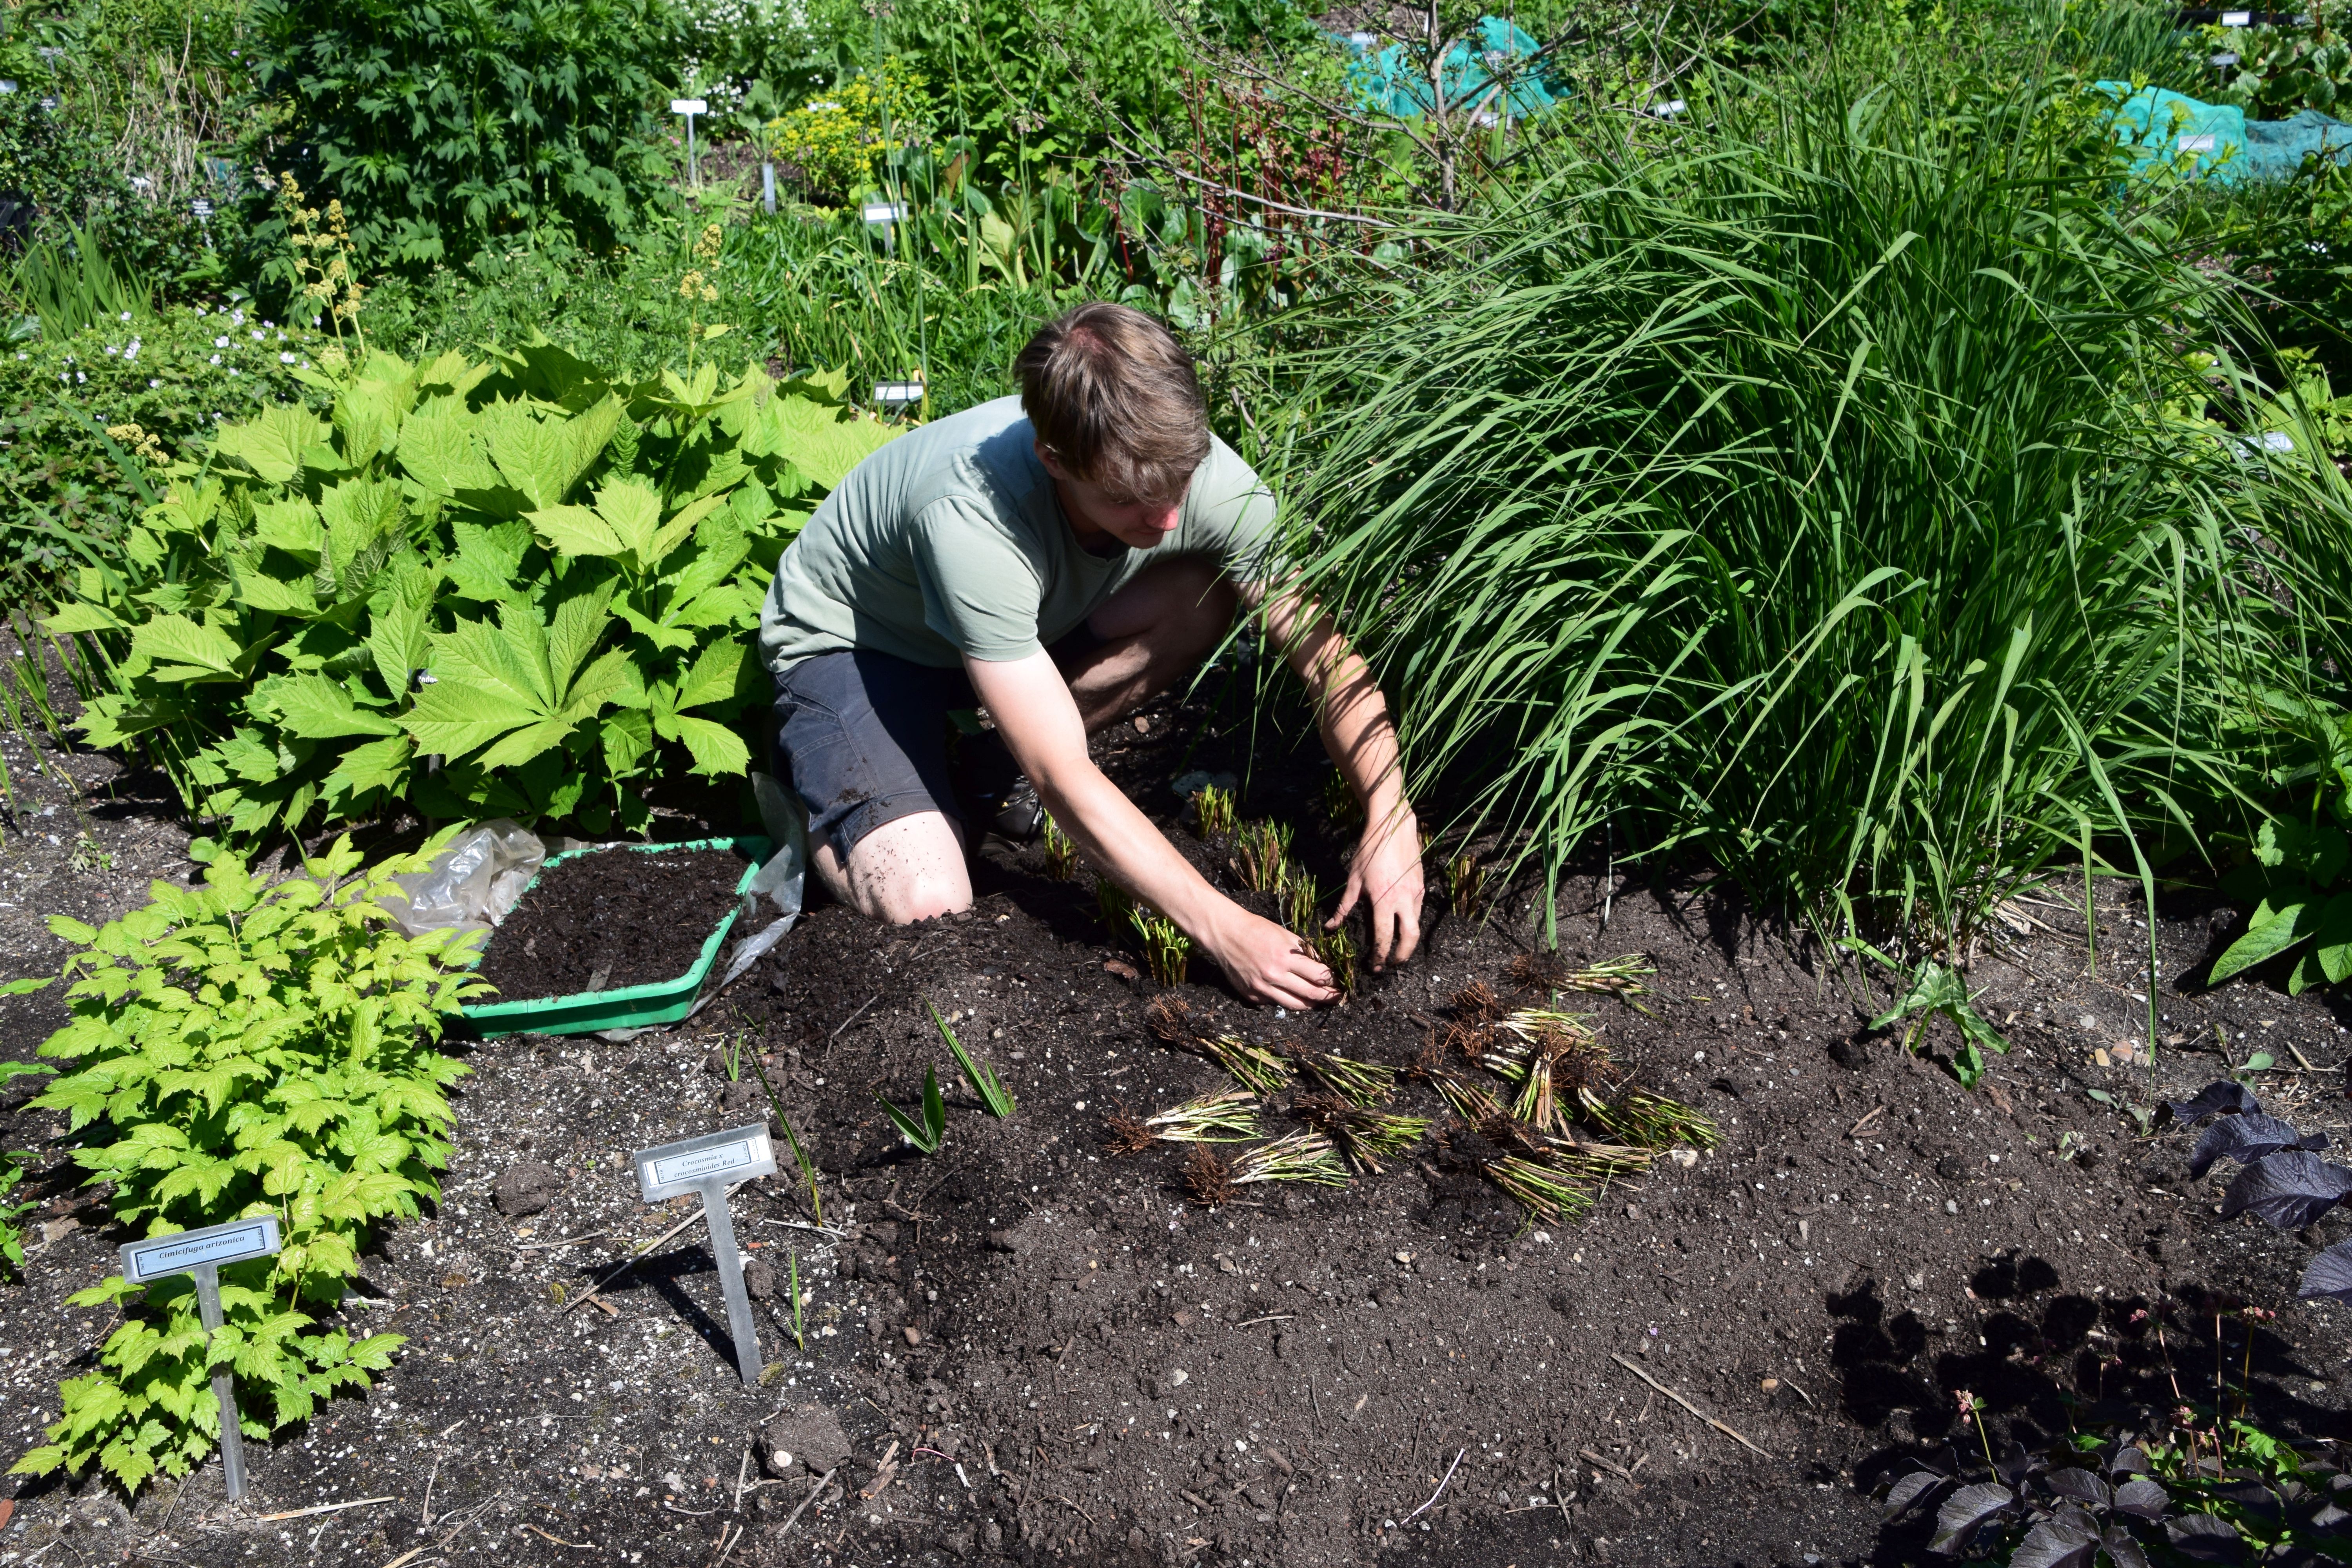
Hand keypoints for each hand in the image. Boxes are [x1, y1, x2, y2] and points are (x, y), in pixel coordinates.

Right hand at [1199, 905, 1337, 1009]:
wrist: (1225, 934)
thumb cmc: (1256, 929)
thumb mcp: (1285, 934)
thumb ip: (1303, 951)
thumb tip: (1321, 965)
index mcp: (1285, 957)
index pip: (1318, 975)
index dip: (1332, 981)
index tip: (1339, 982)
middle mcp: (1274, 976)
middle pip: (1310, 994)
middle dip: (1328, 997)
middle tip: (1337, 997)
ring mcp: (1262, 989)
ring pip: (1294, 1005)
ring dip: (1310, 1004)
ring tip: (1318, 1001)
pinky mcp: (1252, 996)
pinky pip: (1275, 1002)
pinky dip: (1285, 999)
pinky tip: (1291, 994)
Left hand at [1333, 803, 1423, 971]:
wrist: (1393, 826)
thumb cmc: (1369, 850)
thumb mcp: (1352, 879)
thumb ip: (1344, 906)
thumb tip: (1331, 927)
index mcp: (1383, 900)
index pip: (1384, 937)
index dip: (1380, 956)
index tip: (1374, 967)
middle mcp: (1404, 899)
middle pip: (1410, 938)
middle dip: (1402, 956)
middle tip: (1391, 963)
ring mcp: (1416, 893)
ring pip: (1416, 925)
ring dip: (1407, 939)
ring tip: (1396, 946)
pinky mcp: (1422, 886)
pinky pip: (1418, 909)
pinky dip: (1410, 920)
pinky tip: (1400, 920)